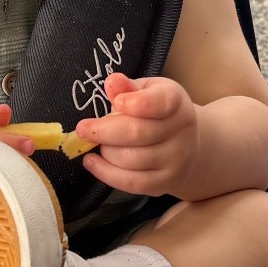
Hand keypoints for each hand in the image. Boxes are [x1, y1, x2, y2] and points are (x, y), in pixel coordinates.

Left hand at [75, 73, 199, 198]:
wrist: (184, 144)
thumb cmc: (157, 112)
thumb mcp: (146, 91)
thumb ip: (128, 88)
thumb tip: (112, 83)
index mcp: (176, 102)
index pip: (161, 102)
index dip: (136, 103)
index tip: (116, 102)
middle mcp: (181, 131)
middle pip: (138, 133)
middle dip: (104, 131)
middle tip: (82, 129)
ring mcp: (176, 160)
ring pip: (131, 160)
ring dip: (106, 151)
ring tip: (97, 144)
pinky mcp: (166, 182)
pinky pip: (132, 183)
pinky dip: (106, 173)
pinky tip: (92, 162)